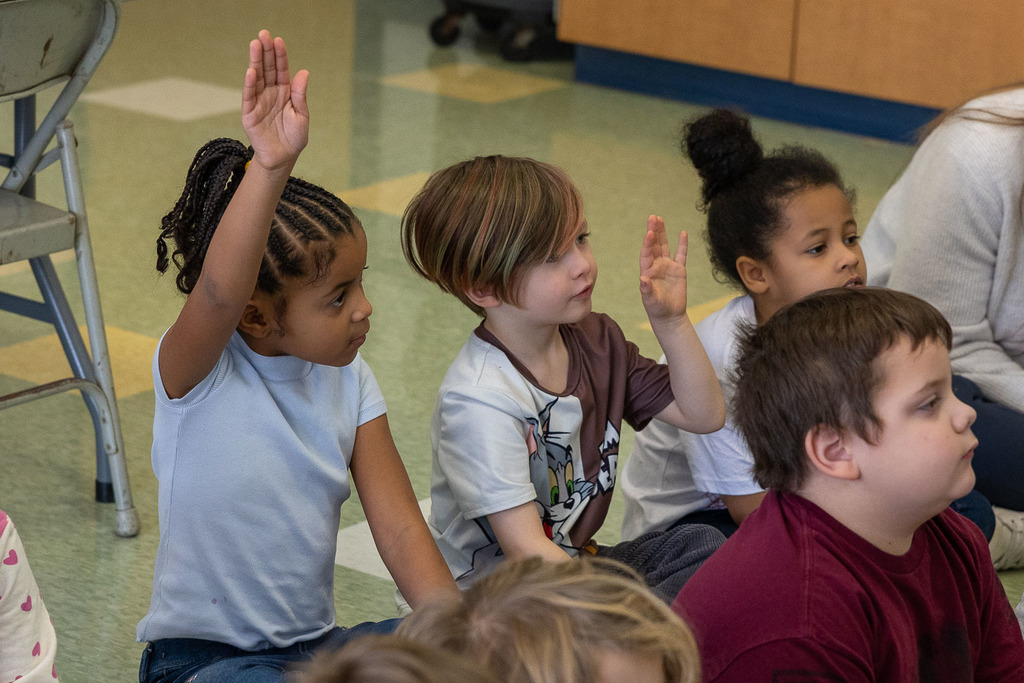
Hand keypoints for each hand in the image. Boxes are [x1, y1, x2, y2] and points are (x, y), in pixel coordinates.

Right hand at [241, 30, 308, 171]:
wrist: (283, 158)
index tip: (278, 40)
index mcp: (284, 92)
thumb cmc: (294, 137)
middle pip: (267, 69)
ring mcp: (258, 101)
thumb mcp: (301, 115)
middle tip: (263, 34)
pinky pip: (249, 96)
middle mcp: (270, 93)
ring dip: (255, 61)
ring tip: (255, 45)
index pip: (281, 70)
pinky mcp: (249, 113)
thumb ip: (300, 95)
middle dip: (266, 52)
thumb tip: (303, 72)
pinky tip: (251, 71)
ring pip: (256, 78)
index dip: (280, 56)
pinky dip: (250, 84)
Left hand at [639, 214, 688, 321]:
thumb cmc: (657, 308)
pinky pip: (681, 254)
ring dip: (662, 233)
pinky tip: (682, 233)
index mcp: (647, 270)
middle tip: (653, 217)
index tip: (649, 232)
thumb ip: (646, 289)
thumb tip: (642, 279)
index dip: (648, 243)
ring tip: (659, 219)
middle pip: (654, 245)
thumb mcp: (650, 300)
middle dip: (653, 231)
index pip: (647, 253)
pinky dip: (682, 244)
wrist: (669, 315)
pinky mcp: (679, 270)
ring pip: (664, 246)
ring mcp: (667, 266)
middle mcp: (656, 265)